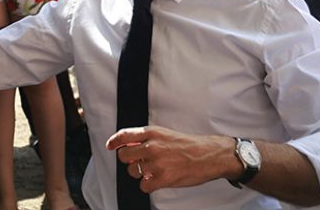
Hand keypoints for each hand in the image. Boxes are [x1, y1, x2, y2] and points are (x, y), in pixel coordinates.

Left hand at [107, 126, 237, 192]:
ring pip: (132, 172)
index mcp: (152, 133)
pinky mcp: (162, 178)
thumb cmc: (189, 145)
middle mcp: (151, 146)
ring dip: (140, 174)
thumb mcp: (165, 134)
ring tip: (153, 171)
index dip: (114, 141)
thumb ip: (147, 138)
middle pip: (124, 156)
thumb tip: (129, 144)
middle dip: (129, 161)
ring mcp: (156, 162)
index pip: (124, 135)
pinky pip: (143, 186)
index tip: (110, 146)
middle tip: (138, 162)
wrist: (209, 155)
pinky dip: (148, 185)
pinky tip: (157, 180)